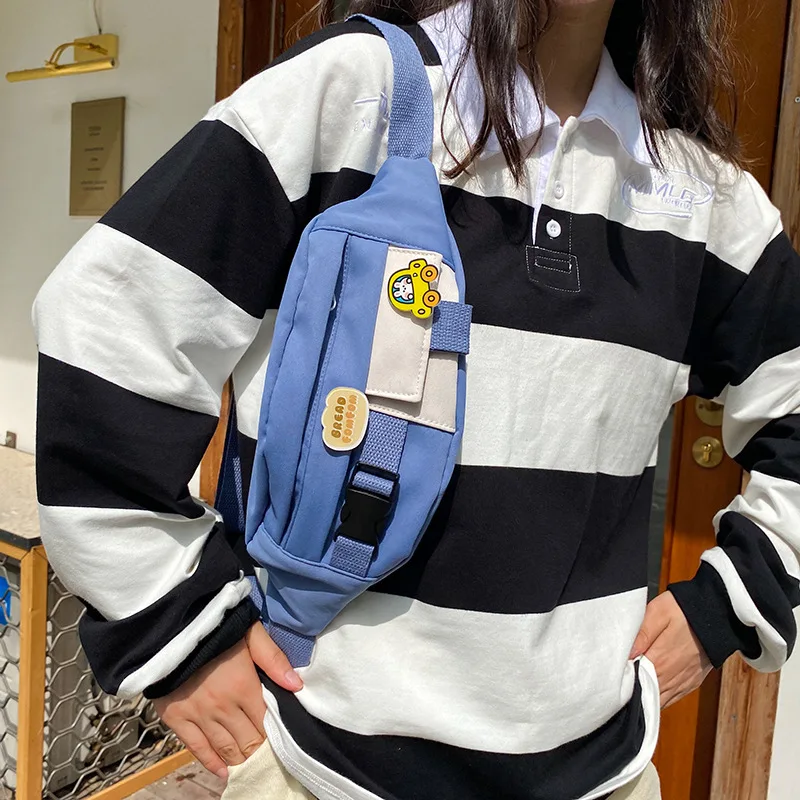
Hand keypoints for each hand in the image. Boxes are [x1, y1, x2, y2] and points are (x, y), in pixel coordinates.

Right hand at [153, 622, 302, 778]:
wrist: (171, 627)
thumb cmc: (215, 627)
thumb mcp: (250, 633)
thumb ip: (274, 659)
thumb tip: (297, 685)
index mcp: (243, 686)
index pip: (264, 723)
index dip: (274, 736)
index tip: (281, 744)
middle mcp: (222, 707)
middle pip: (247, 741)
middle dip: (258, 751)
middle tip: (267, 759)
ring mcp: (198, 715)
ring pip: (224, 748)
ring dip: (239, 759)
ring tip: (250, 767)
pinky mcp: (176, 717)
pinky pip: (195, 747)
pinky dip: (211, 762)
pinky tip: (223, 772)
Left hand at [629, 591, 711, 708]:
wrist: (719, 612)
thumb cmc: (685, 609)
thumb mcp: (658, 613)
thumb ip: (641, 635)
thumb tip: (627, 656)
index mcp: (660, 661)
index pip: (636, 682)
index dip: (623, 683)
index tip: (612, 680)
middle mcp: (672, 676)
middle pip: (647, 695)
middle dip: (632, 693)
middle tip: (618, 688)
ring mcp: (684, 681)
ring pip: (660, 700)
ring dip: (646, 698)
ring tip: (632, 692)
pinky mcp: (693, 681)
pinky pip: (673, 697)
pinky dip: (661, 698)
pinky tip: (651, 693)